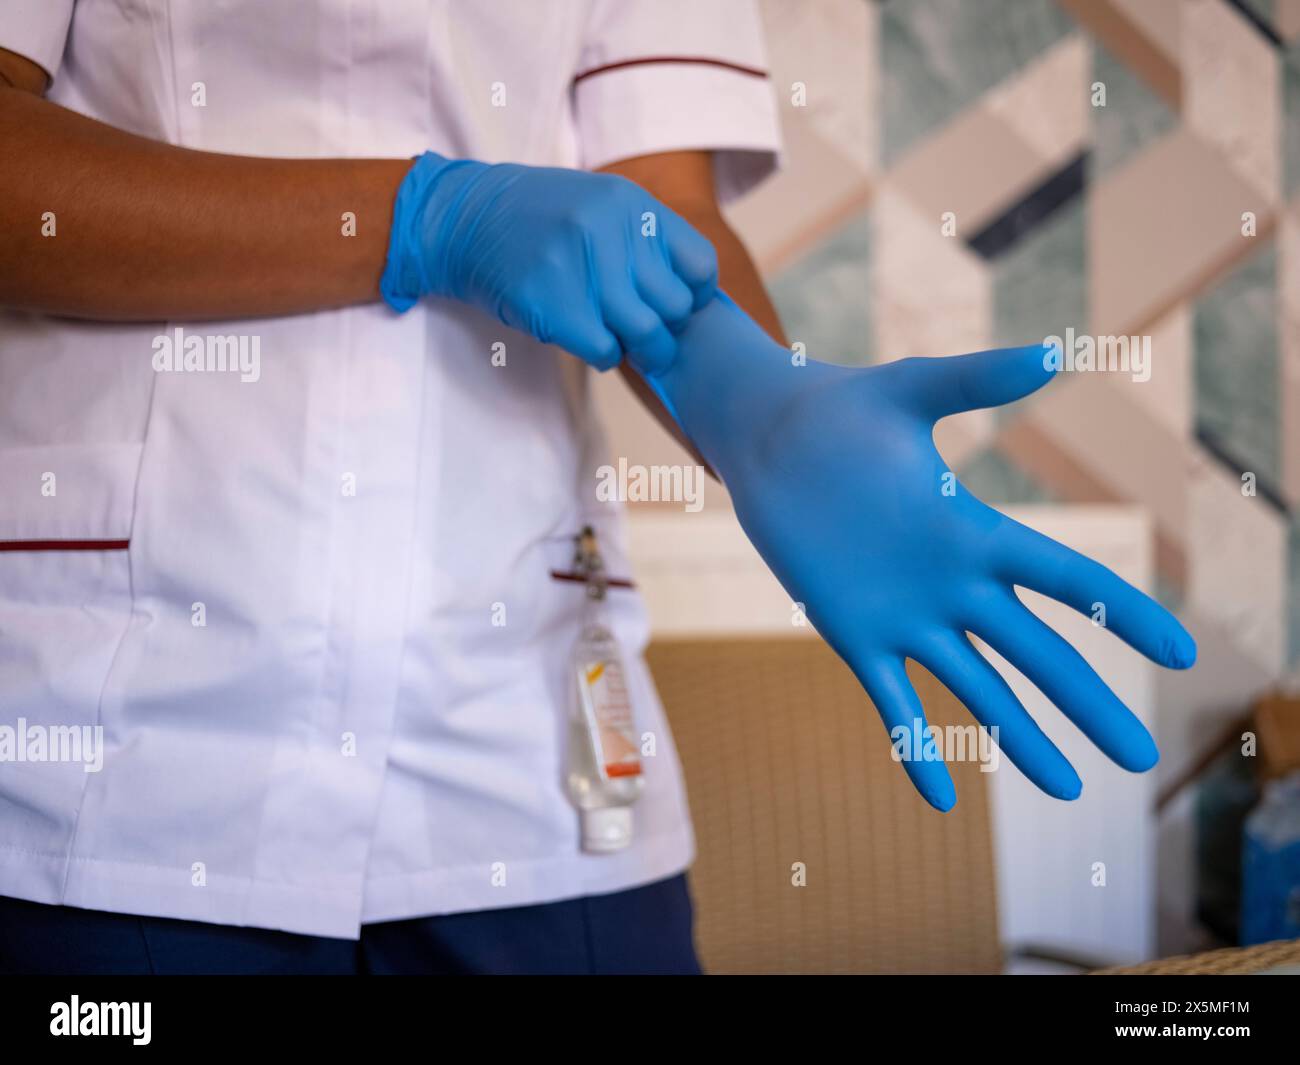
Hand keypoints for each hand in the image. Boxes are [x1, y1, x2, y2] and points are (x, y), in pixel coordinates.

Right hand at [380, 152, 717, 373]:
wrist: (463, 221)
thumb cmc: (537, 221)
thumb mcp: (599, 206)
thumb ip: (643, 240)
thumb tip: (691, 299)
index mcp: (631, 205)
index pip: (700, 267)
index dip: (692, 296)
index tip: (669, 305)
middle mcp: (612, 232)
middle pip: (676, 308)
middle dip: (662, 327)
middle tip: (639, 328)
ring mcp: (582, 269)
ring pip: (647, 335)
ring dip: (637, 348)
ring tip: (616, 338)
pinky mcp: (554, 306)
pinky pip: (606, 351)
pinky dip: (603, 355)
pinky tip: (585, 339)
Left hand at [653, 295, 1195, 809]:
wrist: (769, 441)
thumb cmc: (844, 410)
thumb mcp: (912, 392)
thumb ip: (977, 382)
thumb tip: (1055, 353)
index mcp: (974, 530)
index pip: (1064, 579)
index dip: (1120, 614)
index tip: (1178, 653)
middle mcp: (952, 584)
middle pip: (1036, 652)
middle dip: (1088, 703)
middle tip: (1141, 760)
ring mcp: (904, 617)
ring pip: (976, 689)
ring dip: (1022, 739)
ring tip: (1068, 789)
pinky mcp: (852, 635)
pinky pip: (891, 703)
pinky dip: (916, 749)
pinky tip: (942, 800)